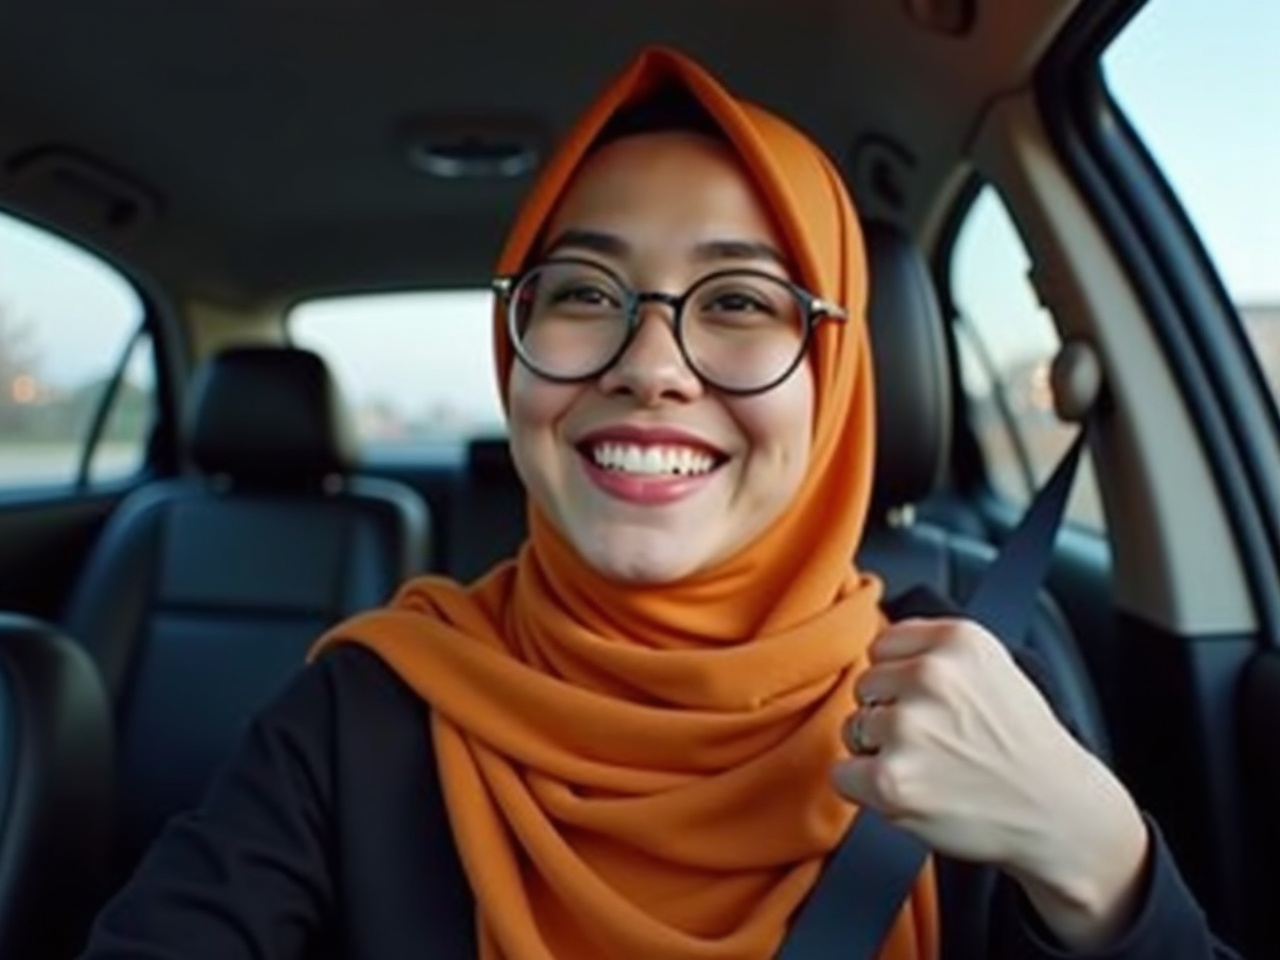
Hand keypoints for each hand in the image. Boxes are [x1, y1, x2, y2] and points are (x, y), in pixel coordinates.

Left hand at [832, 617, 1148, 949]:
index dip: (902, 681)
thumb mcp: (992, 668)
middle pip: (865, 687)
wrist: (1060, 813)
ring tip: (932, 768)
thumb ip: (933, 651)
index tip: (930, 705)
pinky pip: (842, 774)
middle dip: (890, 714)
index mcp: (958, 640)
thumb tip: (874, 649)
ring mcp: (909, 727)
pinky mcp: (890, 778)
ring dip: (879, 753)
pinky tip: (912, 791)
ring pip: (852, 729)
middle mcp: (931, 675)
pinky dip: (866, 789)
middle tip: (938, 743)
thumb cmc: (1022, 746)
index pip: (883, 646)